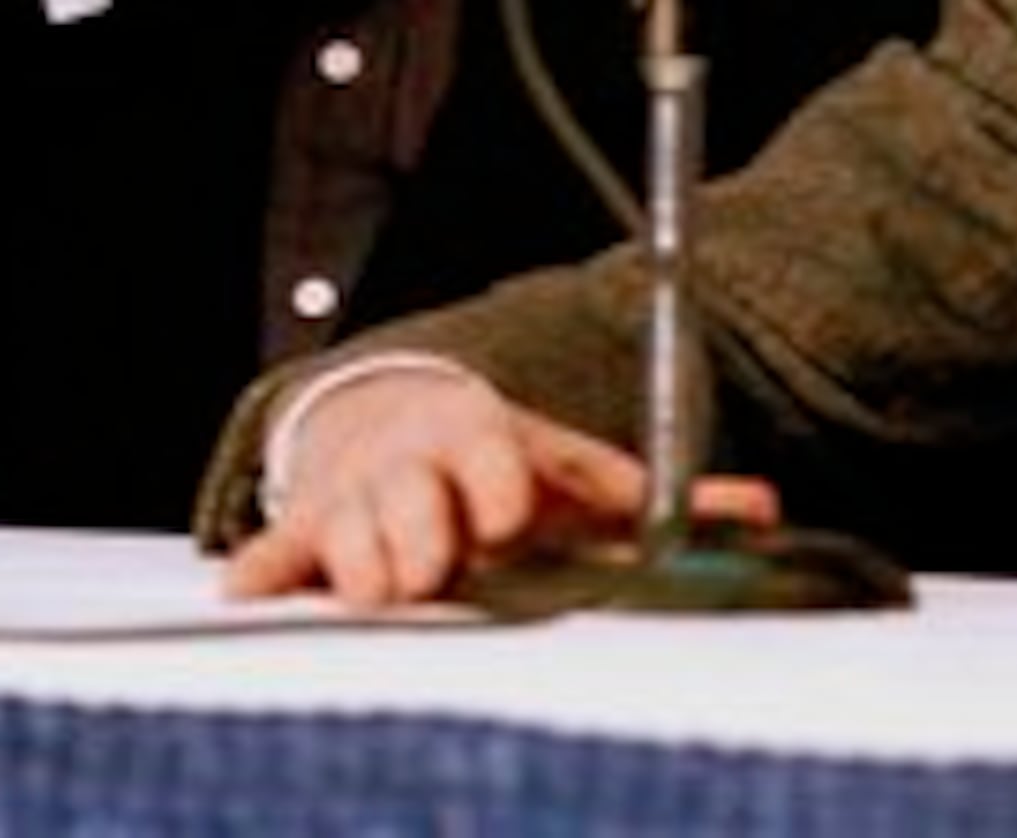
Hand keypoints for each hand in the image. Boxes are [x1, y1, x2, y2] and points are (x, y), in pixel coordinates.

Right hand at [218, 367, 781, 605]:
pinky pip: (272, 554)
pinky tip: (252, 598)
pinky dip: (260, 578)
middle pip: (408, 505)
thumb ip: (666, 502)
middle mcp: (411, 463)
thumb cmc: (506, 469)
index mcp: (482, 437)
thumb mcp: (581, 477)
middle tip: (440, 573)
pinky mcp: (301, 530)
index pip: (488, 456)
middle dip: (423, 545)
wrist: (402, 418)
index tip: (507, 523)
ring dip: (361, 570)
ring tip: (383, 591)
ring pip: (343, 537)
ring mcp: (351, 496)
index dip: (496, 490)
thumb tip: (765, 512)